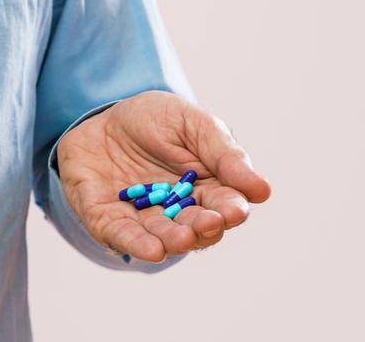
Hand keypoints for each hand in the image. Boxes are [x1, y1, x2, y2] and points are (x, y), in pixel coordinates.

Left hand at [54, 90, 271, 262]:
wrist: (101, 115)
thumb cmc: (154, 119)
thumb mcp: (193, 123)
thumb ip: (224, 153)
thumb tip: (263, 191)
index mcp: (203, 189)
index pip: (223, 204)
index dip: (230, 209)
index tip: (236, 210)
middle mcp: (175, 212)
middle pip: (195, 227)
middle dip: (203, 227)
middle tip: (210, 223)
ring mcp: (140, 218)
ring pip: (160, 237)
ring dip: (173, 241)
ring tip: (183, 240)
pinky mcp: (105, 218)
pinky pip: (119, 234)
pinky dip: (135, 244)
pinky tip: (152, 250)